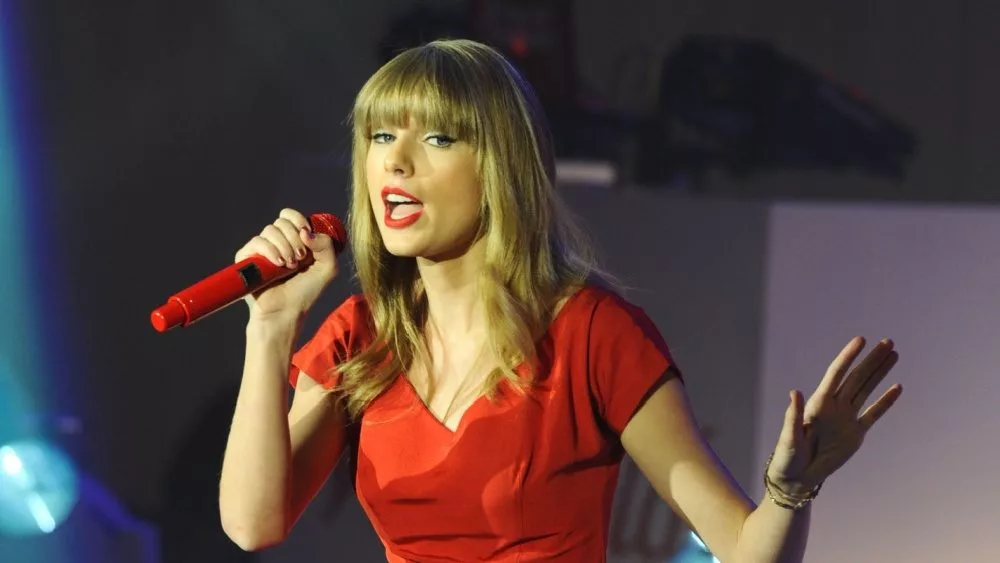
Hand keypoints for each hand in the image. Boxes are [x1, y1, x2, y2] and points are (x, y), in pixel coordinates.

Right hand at [235, 208, 338, 323]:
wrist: (286, 311)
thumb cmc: (306, 292)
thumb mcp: (328, 268)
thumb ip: (326, 245)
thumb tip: (305, 231)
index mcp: (294, 240)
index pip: (291, 216)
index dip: (298, 220)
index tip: (306, 235)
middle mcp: (277, 242)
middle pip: (282, 222)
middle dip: (294, 239)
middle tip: (301, 259)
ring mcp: (261, 249)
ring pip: (270, 230)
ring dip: (285, 247)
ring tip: (290, 266)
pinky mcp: (247, 258)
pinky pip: (257, 242)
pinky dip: (270, 251)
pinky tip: (279, 265)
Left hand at [768, 337, 902, 493]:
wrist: (798, 477)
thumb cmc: (787, 456)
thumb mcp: (789, 436)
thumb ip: (793, 415)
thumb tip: (795, 392)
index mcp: (818, 403)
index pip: (836, 373)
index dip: (848, 356)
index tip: (860, 340)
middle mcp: (834, 406)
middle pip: (856, 377)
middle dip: (872, 360)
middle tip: (888, 342)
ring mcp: (846, 418)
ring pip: (866, 390)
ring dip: (880, 373)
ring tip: (894, 354)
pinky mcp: (856, 433)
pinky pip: (873, 414)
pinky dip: (885, 402)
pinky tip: (897, 387)